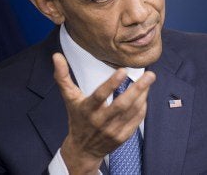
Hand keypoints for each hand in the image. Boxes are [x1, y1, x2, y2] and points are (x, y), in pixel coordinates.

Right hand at [52, 53, 155, 174]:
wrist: (83, 149)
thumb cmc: (77, 118)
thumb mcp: (69, 98)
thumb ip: (63, 77)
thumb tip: (56, 56)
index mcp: (87, 109)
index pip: (100, 95)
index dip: (112, 84)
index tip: (123, 70)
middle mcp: (100, 121)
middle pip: (122, 104)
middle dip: (138, 89)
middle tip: (150, 74)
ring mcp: (112, 130)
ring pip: (132, 111)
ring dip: (143, 95)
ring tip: (149, 80)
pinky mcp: (122, 137)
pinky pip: (136, 120)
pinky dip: (142, 107)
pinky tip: (145, 95)